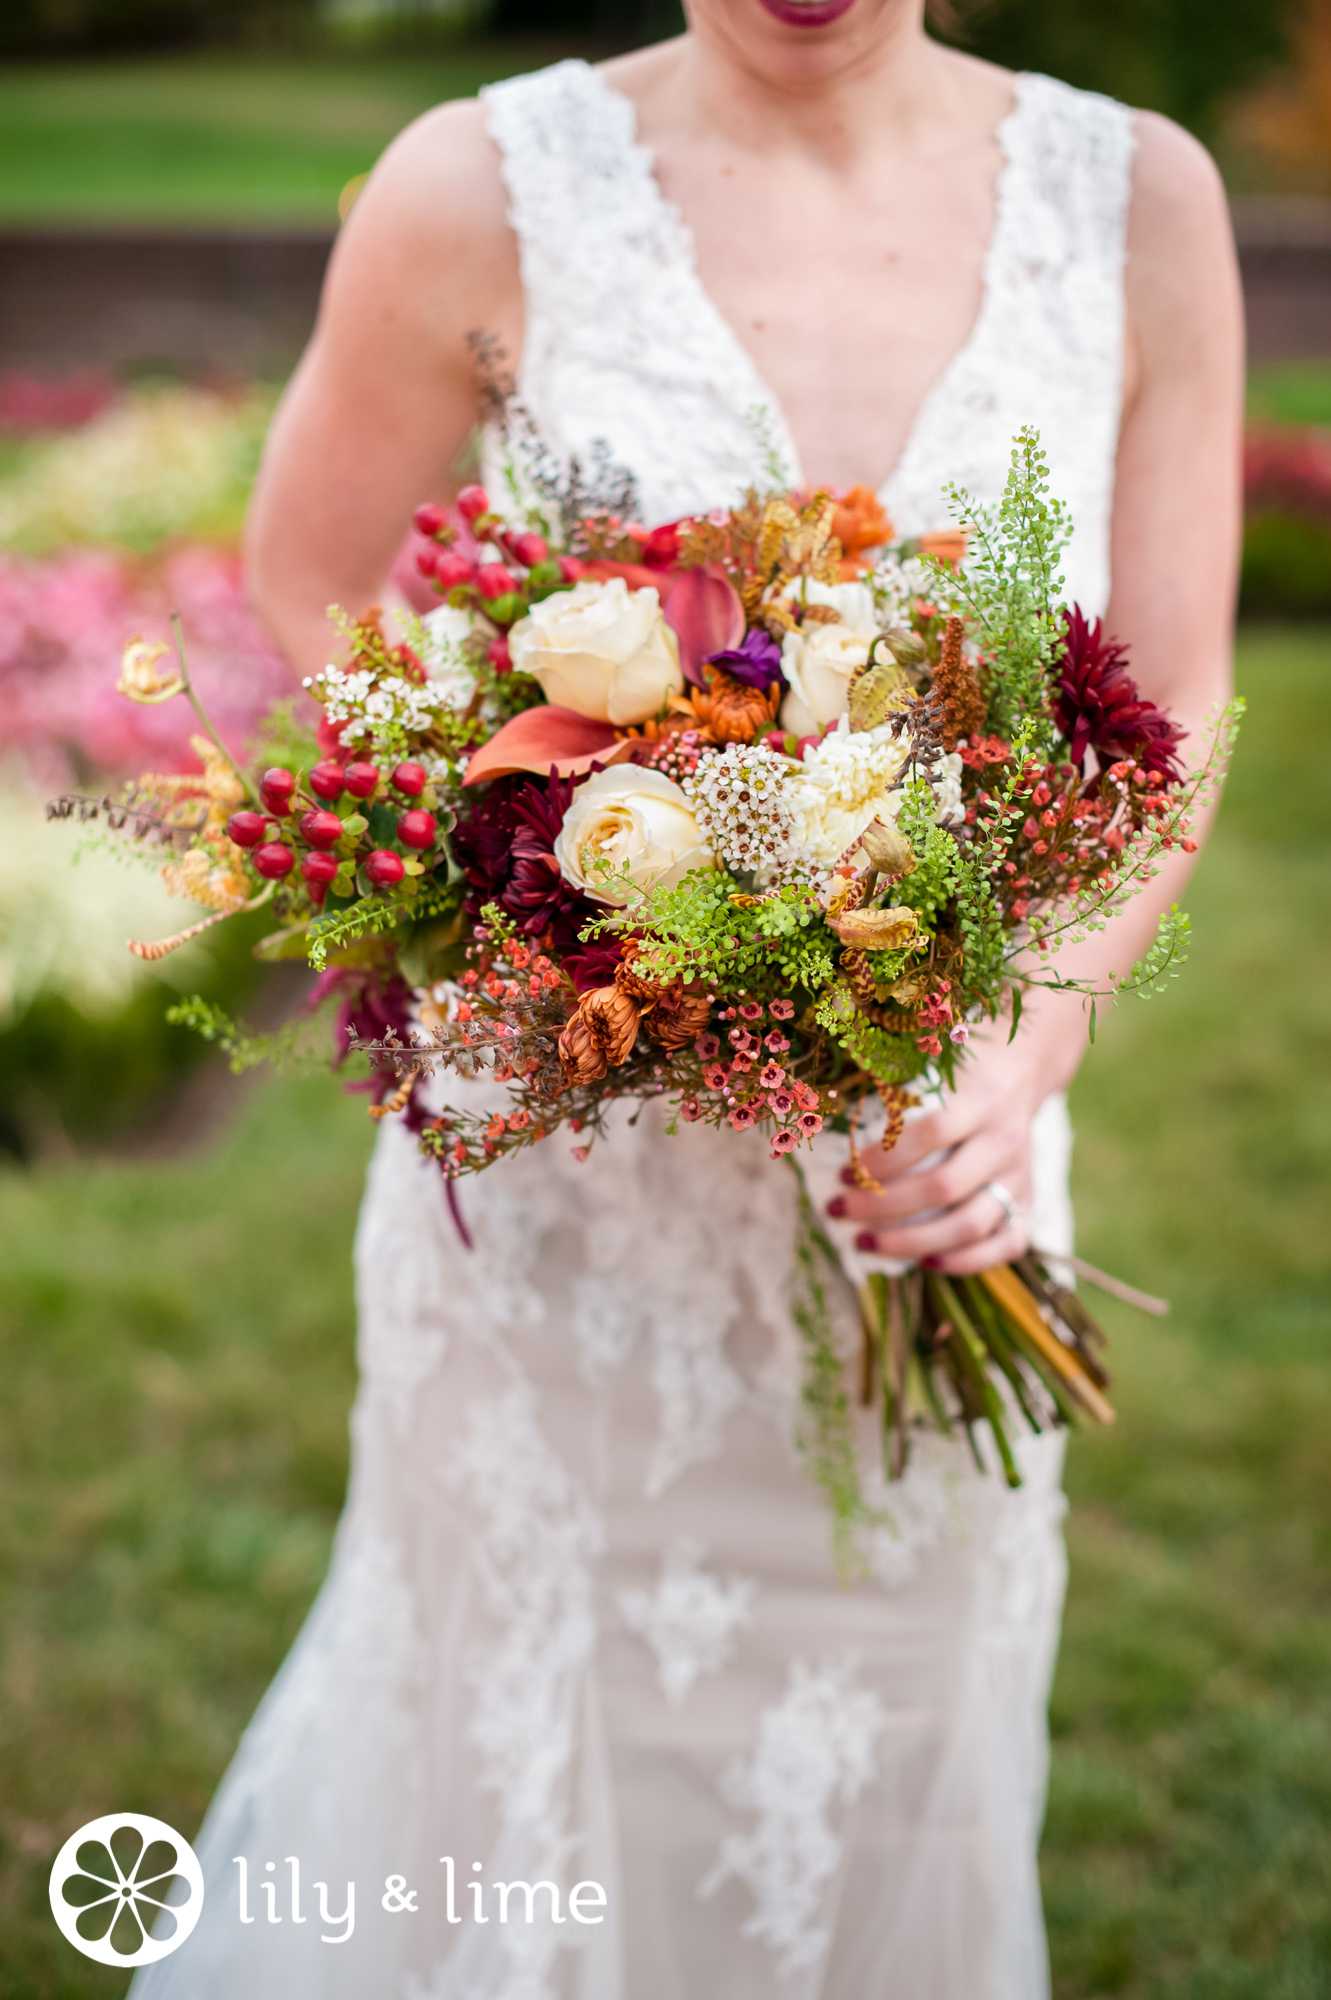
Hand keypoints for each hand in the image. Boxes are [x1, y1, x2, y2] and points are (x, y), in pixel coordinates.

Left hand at [827, 1031, 1050, 1274]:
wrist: (1021, 1074)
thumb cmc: (960, 1069)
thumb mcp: (933, 1061)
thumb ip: (893, 1080)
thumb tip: (828, 1107)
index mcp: (981, 1100)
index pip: (930, 1134)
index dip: (883, 1159)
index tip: (842, 1171)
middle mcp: (1005, 1141)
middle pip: (944, 1187)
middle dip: (882, 1206)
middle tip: (838, 1209)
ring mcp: (1021, 1176)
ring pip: (970, 1225)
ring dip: (912, 1242)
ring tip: (865, 1242)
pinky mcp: (1028, 1202)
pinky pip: (1005, 1245)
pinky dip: (964, 1261)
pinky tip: (923, 1261)